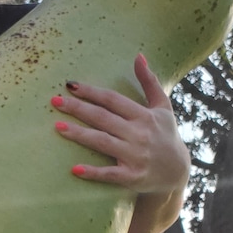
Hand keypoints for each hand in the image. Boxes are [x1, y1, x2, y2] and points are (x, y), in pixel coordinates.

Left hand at [51, 54, 189, 195]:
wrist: (178, 172)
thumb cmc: (166, 135)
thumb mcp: (163, 107)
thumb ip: (149, 82)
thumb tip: (138, 56)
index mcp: (144, 115)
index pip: (112, 100)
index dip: (91, 92)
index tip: (70, 85)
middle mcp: (139, 134)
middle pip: (103, 118)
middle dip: (78, 108)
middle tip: (55, 102)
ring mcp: (135, 156)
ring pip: (103, 142)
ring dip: (80, 134)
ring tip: (58, 126)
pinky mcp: (132, 176)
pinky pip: (110, 173)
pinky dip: (93, 172)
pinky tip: (74, 169)